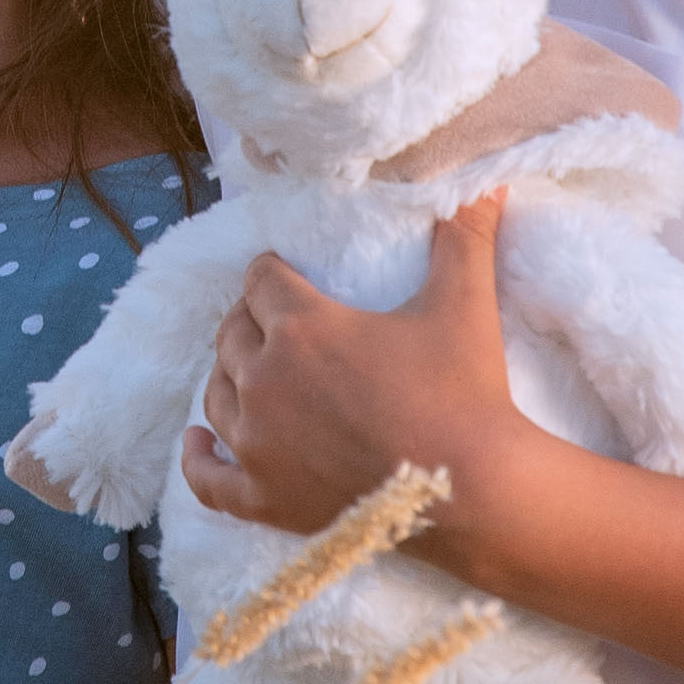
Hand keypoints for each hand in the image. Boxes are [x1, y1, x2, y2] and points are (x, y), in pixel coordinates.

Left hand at [182, 193, 515, 535]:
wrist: (477, 491)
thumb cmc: (465, 391)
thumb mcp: (463, 303)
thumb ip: (463, 236)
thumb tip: (486, 183)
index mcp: (301, 327)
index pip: (260, 281)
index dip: (271, 274)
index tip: (282, 274)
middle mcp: (265, 381)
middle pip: (232, 335)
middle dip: (249, 321)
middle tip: (272, 322)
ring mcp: (258, 445)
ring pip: (218, 396)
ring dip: (228, 377)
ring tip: (245, 372)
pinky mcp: (264, 499)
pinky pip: (208, 479)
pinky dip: (197, 458)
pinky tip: (197, 443)